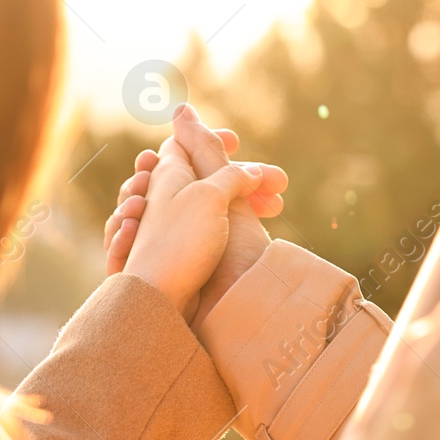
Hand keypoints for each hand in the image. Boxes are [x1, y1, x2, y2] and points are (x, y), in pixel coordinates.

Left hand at [120, 133, 274, 320]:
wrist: (161, 300)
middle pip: (206, 176)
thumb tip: (249, 167)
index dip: (211, 139)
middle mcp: (166, 196)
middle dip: (243, 179)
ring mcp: (173, 226)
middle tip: (279, 191)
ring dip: (244, 203)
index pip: (185, 143)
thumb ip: (229, 173)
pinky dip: (234, 225)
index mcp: (167, 173)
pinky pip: (210, 229)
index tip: (237, 141)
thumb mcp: (210, 197)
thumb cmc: (181, 244)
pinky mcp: (180, 252)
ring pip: (211, 205)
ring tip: (274, 210)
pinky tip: (253, 230)